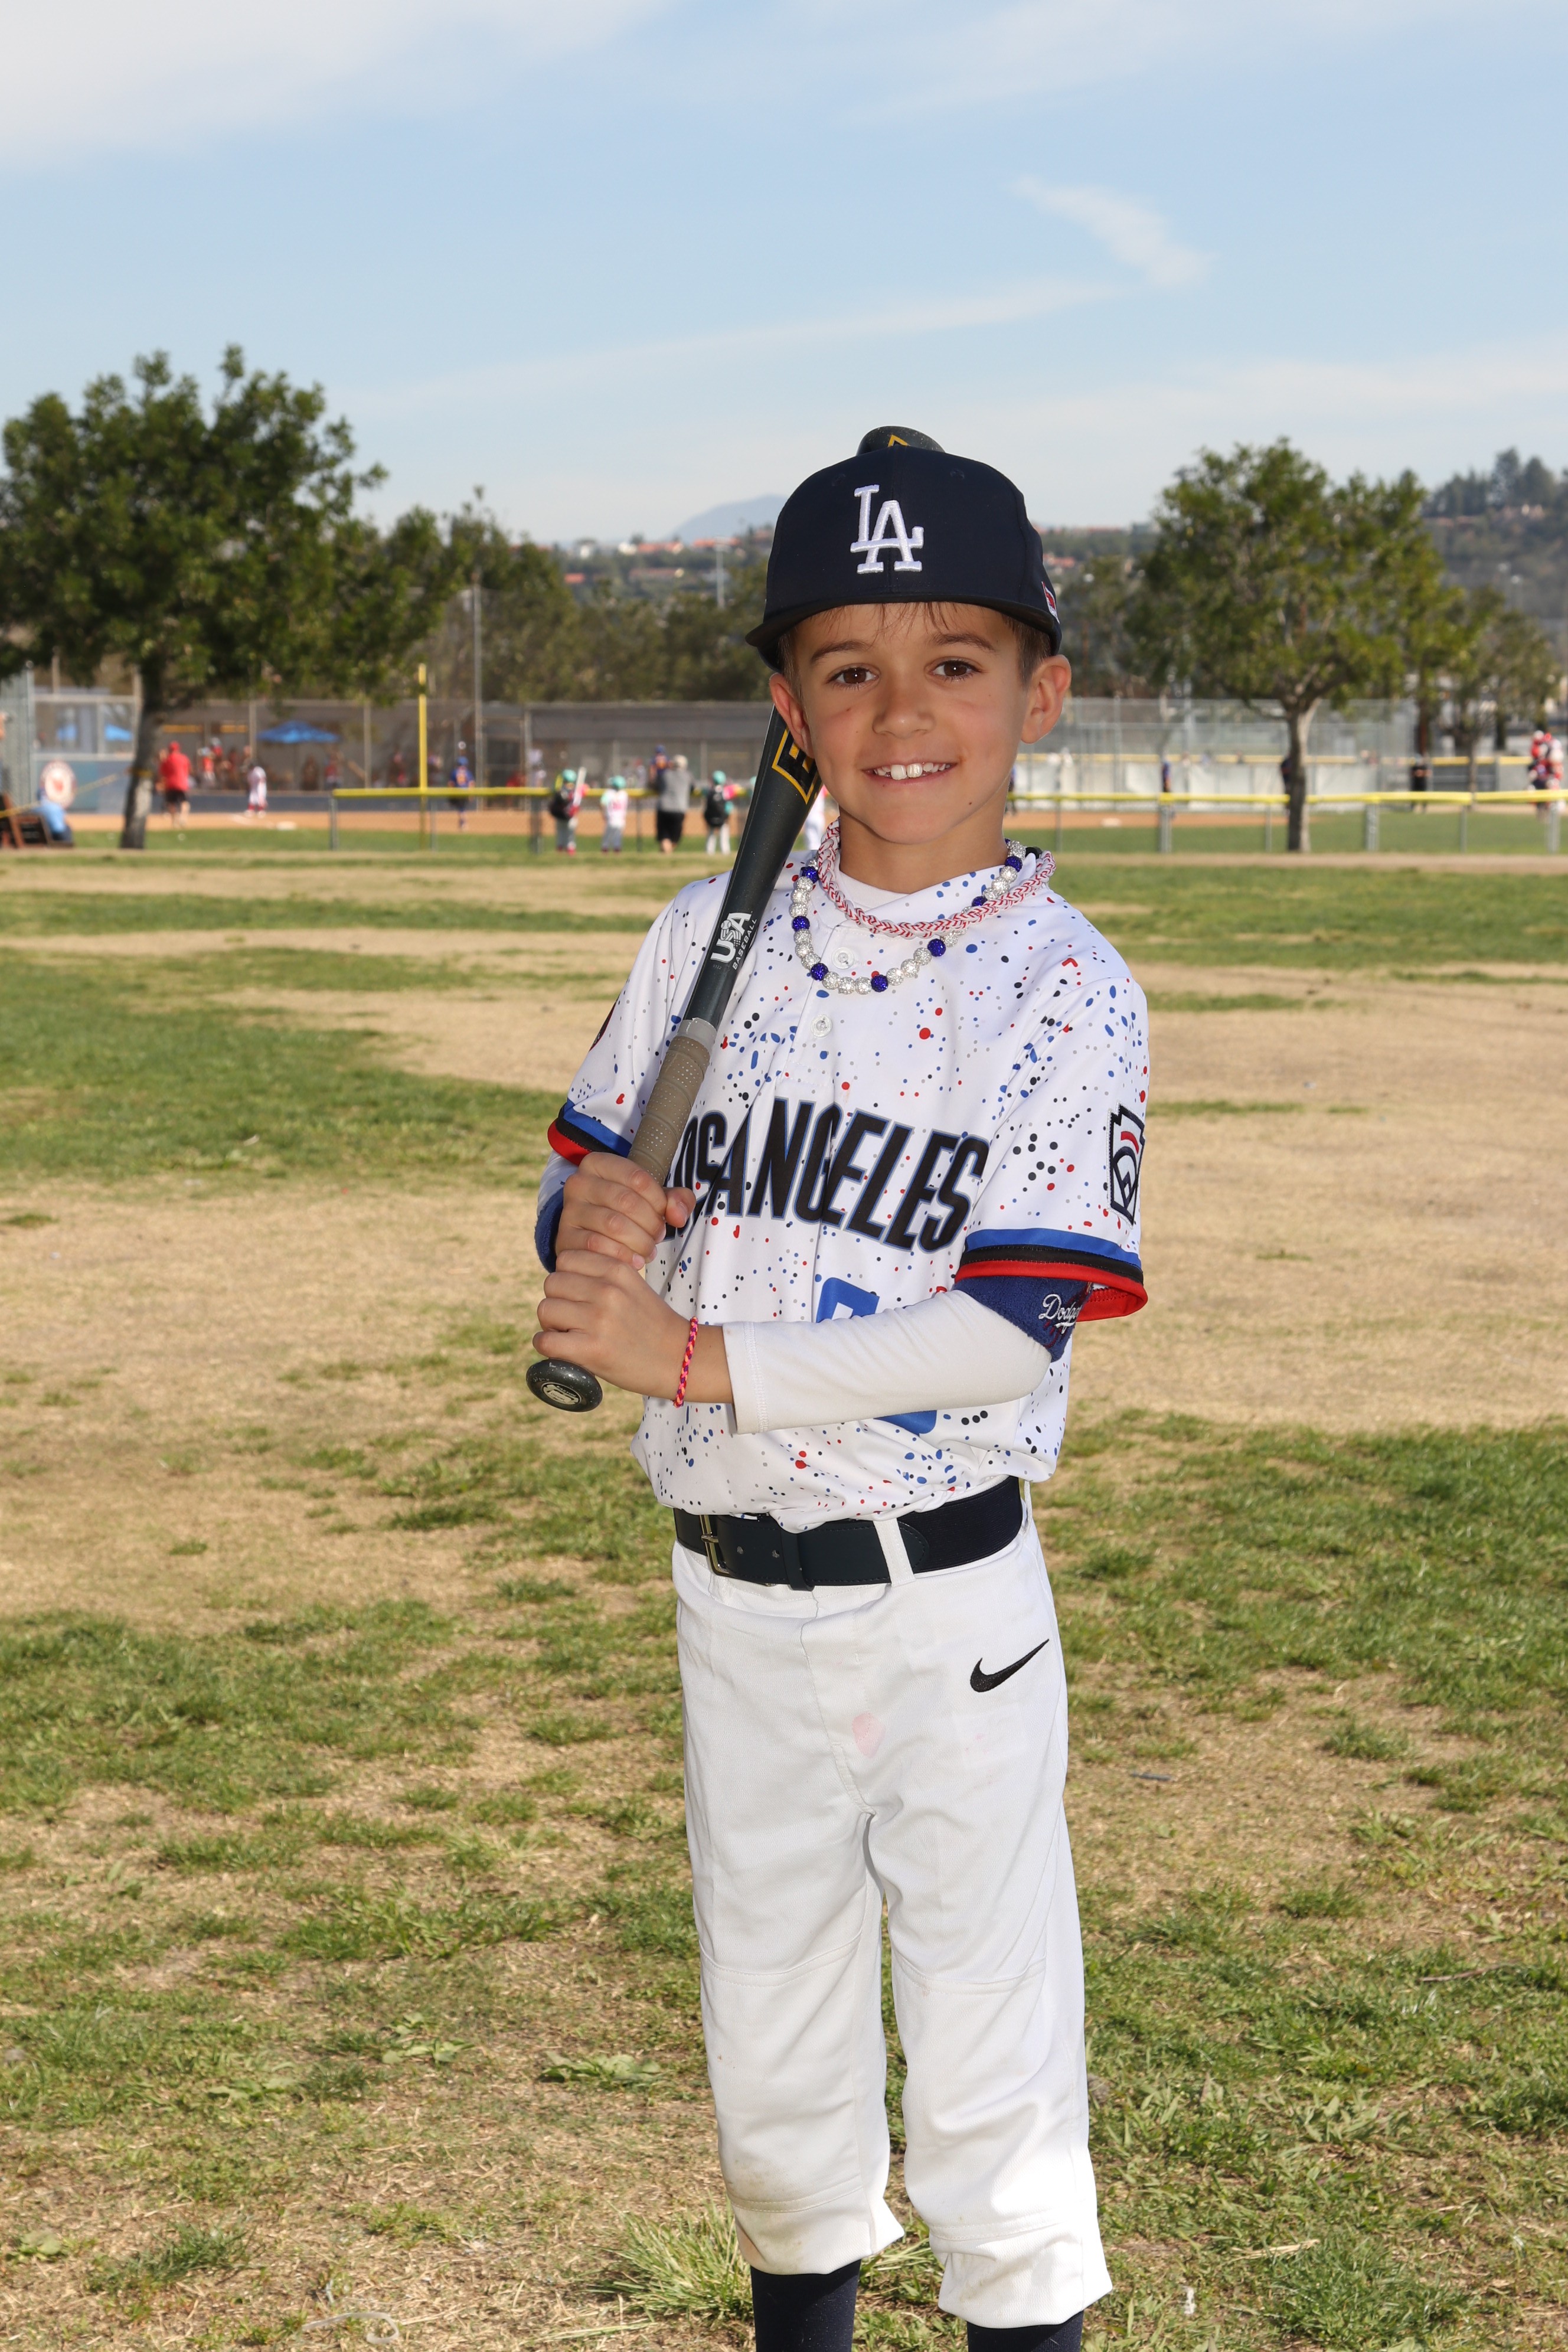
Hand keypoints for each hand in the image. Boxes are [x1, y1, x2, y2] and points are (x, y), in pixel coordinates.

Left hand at [533, 1252, 731, 1403]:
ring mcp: (598, 1319)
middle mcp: (606, 1290)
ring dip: (551, 1325)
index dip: (566, 1279)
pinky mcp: (592, 1349)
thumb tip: (561, 1278)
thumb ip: (602, 1277)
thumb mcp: (632, 1286)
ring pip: (546, 1310)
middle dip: (557, 1301)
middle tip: (571, 1320)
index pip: (566, 1259)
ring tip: (569, 1335)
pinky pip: (545, 1341)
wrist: (679, 1359)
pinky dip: (546, 1347)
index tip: (577, 1296)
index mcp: (617, 1269)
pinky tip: (562, 1351)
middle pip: (552, 1284)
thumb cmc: (651, 1325)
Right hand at [556, 1152, 694, 1268]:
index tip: (665, 1215)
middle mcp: (578, 1183)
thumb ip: (675, 1200)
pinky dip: (623, 1256)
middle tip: (658, 1236)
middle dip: (651, 1223)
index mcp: (598, 1164)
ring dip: (639, 1242)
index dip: (659, 1201)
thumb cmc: (627, 1213)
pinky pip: (598, 1247)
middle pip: (627, 1202)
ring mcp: (569, 1211)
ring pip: (613, 1225)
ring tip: (648, 1249)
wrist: (593, 1238)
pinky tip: (634, 1262)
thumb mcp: (652, 1199)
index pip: (637, 1178)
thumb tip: (678, 1215)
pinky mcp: (565, 1238)